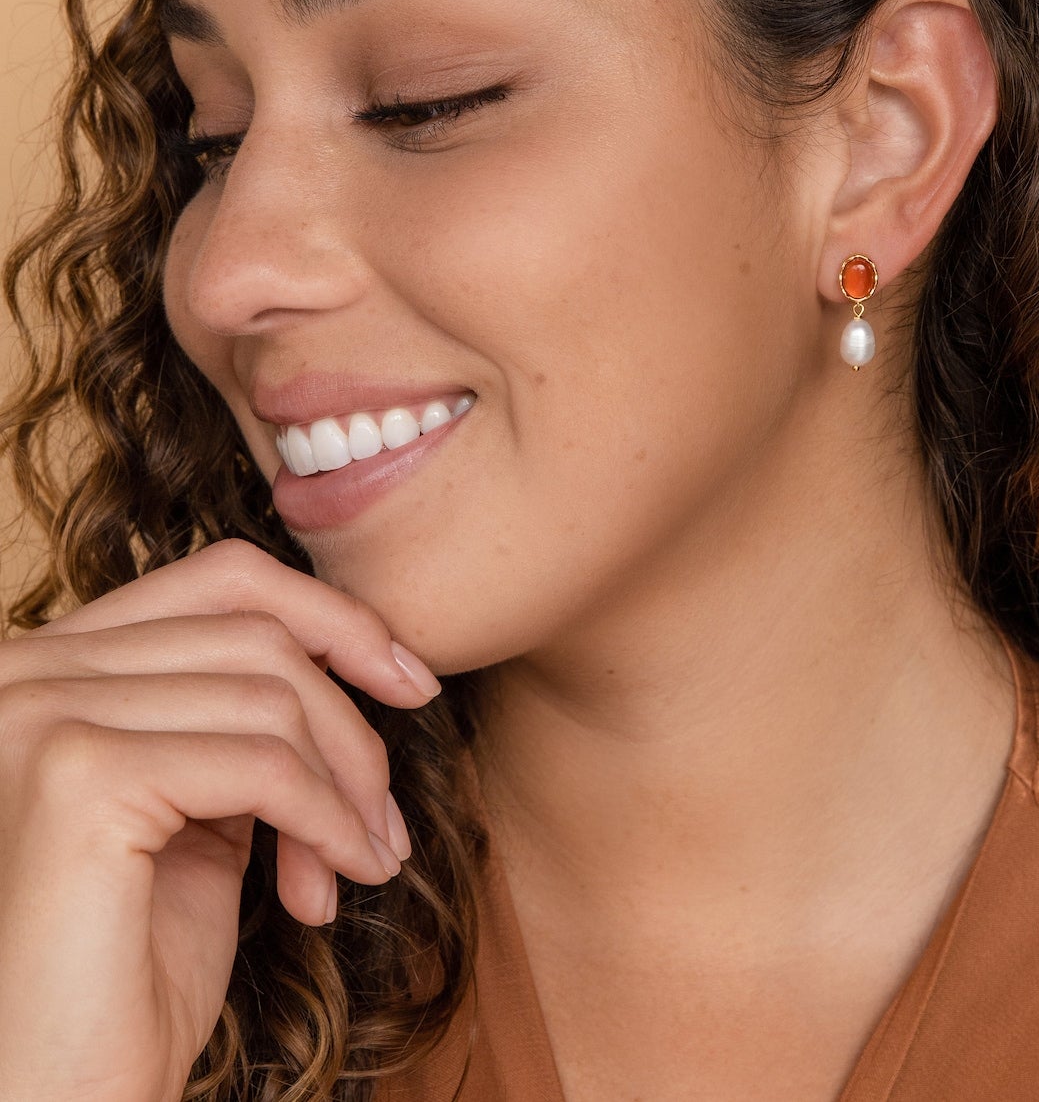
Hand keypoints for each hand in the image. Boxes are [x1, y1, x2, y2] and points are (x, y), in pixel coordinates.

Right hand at [0, 538, 441, 1101]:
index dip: (334, 617)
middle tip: (388, 818)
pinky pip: (264, 764)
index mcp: (49, 664)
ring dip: (346, 787)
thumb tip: (351, 654)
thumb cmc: (124, 969)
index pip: (221, 577)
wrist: (55, 1097)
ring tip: (361, 864)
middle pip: (259, 632)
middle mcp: (24, 670)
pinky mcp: (79, 778)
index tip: (411, 679)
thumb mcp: (195, 809)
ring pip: (272, 695)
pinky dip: (326, 821)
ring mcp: (41, 714)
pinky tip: (333, 884)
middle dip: (351, 724)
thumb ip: (235, 720)